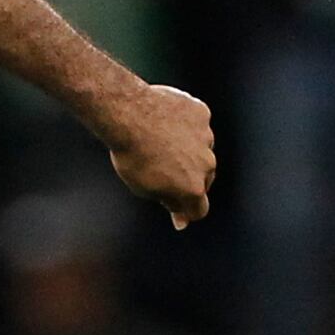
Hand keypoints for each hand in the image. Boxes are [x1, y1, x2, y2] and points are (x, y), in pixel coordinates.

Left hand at [105, 82, 215, 227]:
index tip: (176, 210)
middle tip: (160, 167)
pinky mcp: (201, 113)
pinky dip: (182, 123)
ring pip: (201, 148)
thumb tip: (182, 221)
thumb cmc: (131, 155)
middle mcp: (207, 164)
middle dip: (187, 178)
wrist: (128, 114)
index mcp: (192, 188)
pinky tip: (162, 119)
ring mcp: (207, 137)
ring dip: (186, 148)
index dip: (186, 211)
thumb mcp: (143, 187)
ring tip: (157, 141)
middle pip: (202, 178)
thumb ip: (168, 202)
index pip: (199, 209)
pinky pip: (194, 122)